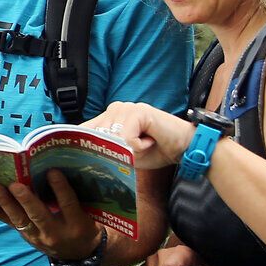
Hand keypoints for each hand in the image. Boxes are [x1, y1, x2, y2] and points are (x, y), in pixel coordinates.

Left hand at [0, 168, 100, 260]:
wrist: (79, 254)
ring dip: (6, 203)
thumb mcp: (89, 214)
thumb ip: (76, 197)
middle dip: (26, 200)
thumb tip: (58, 170)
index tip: (52, 171)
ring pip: (21, 220)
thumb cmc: (85, 226)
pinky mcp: (27, 237)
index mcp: (77, 225)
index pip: (68, 205)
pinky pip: (11, 225)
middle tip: (15, 184)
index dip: (60, 188)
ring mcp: (39, 238)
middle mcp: (56, 233)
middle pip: (39, 215)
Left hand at [83, 102, 198, 169]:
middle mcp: (114, 110)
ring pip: (112, 140)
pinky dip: (139, 146)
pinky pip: (126, 138)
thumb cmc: (155, 151)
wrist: (183, 148)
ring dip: (131, 150)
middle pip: (96, 138)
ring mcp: (125, 108)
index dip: (85, 146)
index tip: (92, 158)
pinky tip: (151, 140)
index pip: (83, 131)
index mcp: (108, 118)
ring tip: (145, 144)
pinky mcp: (137, 111)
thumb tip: (85, 156)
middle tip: (137, 150)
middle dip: (116, 152)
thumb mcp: (124, 154)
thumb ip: (106, 151)